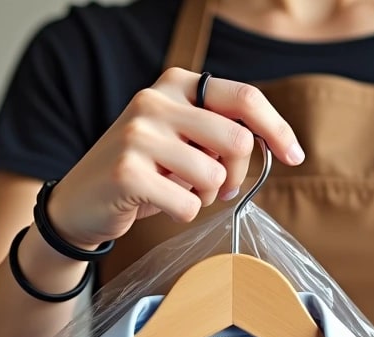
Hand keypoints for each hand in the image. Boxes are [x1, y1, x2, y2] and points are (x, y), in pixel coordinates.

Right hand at [46, 68, 304, 249]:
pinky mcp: (126, 171)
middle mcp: (154, 101)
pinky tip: (158, 205)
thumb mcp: (181, 139)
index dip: (277, 129)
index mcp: (175, 85)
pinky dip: (182, 213)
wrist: (78, 204)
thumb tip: (275, 143)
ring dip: (206, 196)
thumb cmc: (142, 173)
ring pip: (213, 176)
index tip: (294, 155)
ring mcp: (137, 134)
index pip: (244, 99)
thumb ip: (220, 131)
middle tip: (219, 188)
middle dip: (236, 173)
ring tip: (179, 192)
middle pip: (236, 141)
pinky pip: (187, 204)